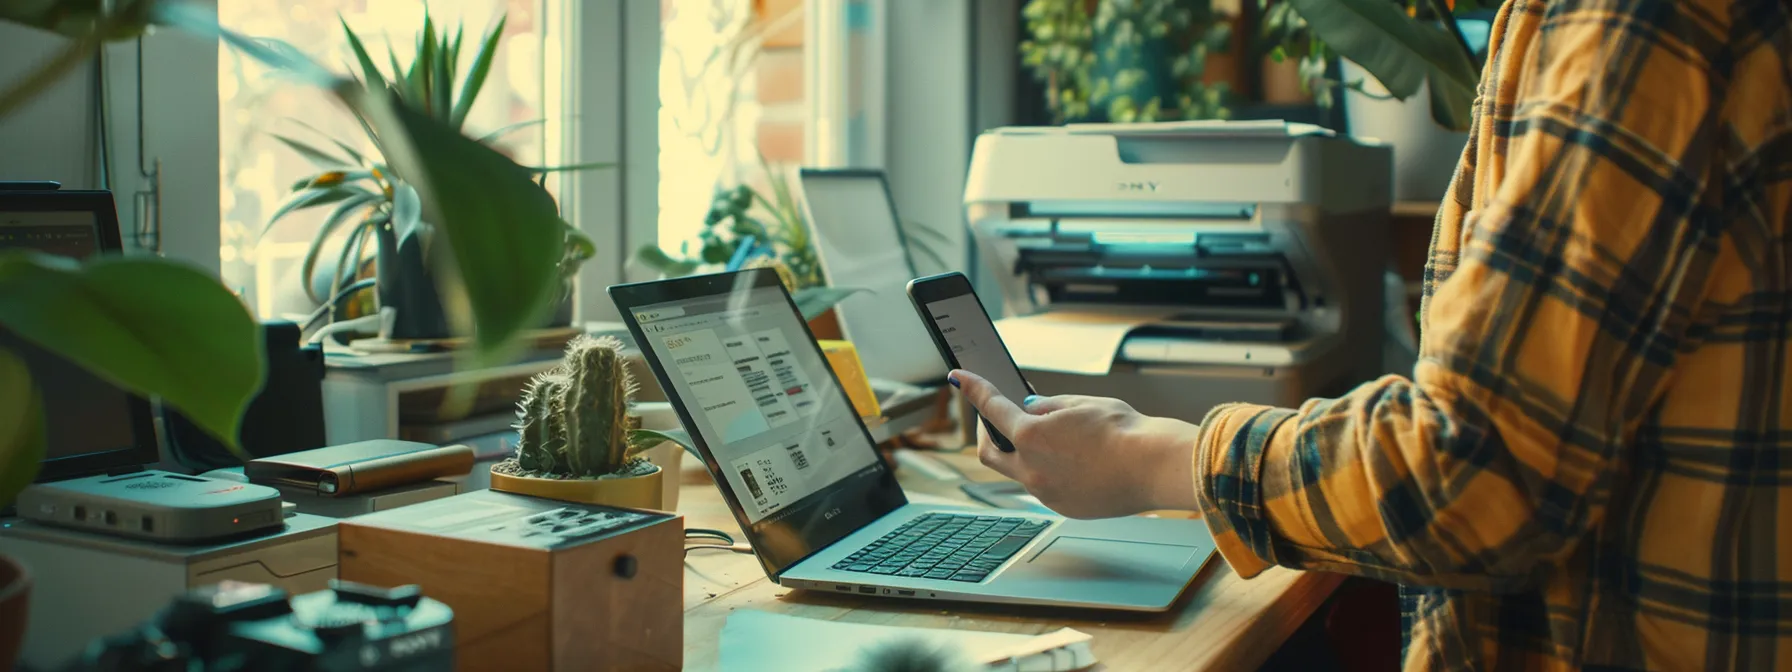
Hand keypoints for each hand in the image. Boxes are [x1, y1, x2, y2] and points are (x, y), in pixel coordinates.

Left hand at [951, 369, 1201, 518]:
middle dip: (987, 432)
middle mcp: (1031, 470)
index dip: (973, 389)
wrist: (1156, 467)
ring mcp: (1046, 494)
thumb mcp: (1081, 404)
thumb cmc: (1125, 432)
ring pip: (1019, 472)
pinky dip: (1046, 470)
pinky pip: (1044, 486)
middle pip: (990, 452)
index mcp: (1030, 437)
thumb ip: (1048, 407)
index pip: (990, 408)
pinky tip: (1068, 459)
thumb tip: (1030, 409)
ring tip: (1045, 436)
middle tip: (996, 417)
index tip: (959, 378)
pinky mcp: (1064, 507)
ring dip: (1022, 453)